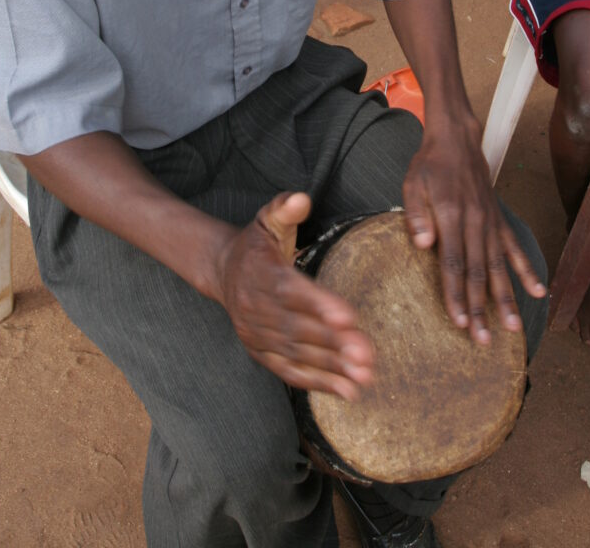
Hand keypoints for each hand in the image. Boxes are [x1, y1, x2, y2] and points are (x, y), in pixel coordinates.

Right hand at [216, 191, 374, 397]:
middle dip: (334, 344)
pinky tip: (346, 390)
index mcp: (263, 272)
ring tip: (363, 376)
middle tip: (366, 355)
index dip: (319, 305)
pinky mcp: (260, 352)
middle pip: (299, 329)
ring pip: (296, 354)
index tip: (348, 317)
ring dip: (331, 368)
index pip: (292, 290)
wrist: (222, 271)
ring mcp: (258, 334)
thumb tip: (301, 198)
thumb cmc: (256, 244)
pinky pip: (288, 371)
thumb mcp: (267, 218)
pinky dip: (317, 383)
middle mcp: (258, 307)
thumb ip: (285, 208)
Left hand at [402, 113, 545, 343]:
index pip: (453, 262)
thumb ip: (417, 214)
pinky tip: (538, 292)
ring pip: (499, 266)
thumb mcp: (413, 184)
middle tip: (483, 340)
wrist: (457, 140)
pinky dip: (526, 271)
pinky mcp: (498, 219)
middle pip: (478, 272)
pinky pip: (514, 248)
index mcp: (451, 215)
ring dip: (505, 298)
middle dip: (480, 308)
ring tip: (511, 327)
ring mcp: (490, 222)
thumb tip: (422, 244)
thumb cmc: (430, 165)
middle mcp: (475, 222)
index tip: (460, 321)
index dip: (456, 293)